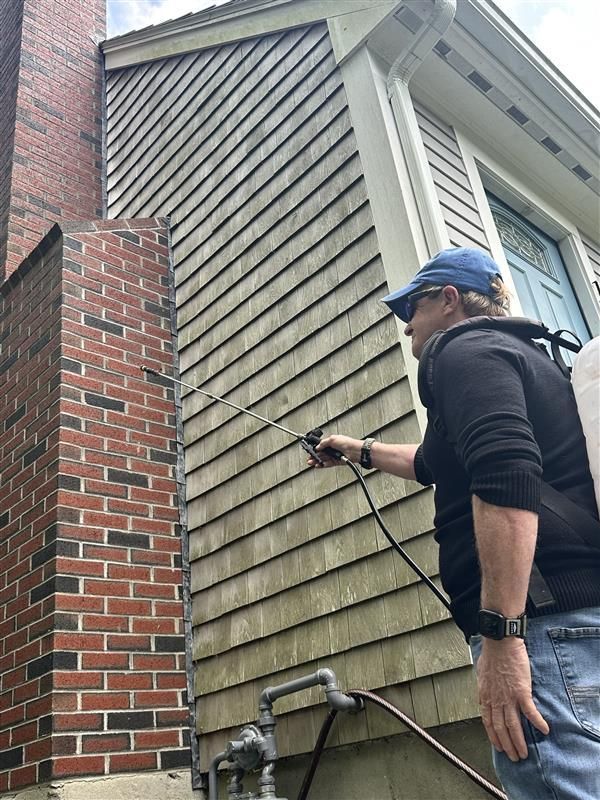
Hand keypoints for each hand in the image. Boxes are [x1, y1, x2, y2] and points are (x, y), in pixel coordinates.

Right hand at [306, 434, 362, 467]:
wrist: (355, 451)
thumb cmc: (347, 443)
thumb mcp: (332, 439)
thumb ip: (323, 443)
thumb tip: (317, 446)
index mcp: (332, 442)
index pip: (321, 446)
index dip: (315, 449)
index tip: (310, 452)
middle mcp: (333, 448)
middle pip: (321, 453)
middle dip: (314, 456)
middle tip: (309, 459)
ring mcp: (334, 455)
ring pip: (324, 459)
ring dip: (317, 461)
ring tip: (311, 463)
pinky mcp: (337, 462)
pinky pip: (328, 464)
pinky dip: (323, 464)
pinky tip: (318, 465)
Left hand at [476, 637, 548, 760]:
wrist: (500, 642)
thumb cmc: (492, 654)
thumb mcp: (481, 674)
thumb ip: (483, 688)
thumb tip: (482, 697)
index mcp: (485, 695)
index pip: (488, 721)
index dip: (493, 736)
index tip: (498, 746)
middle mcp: (496, 699)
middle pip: (500, 728)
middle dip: (507, 745)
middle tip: (514, 756)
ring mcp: (508, 696)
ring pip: (513, 725)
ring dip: (519, 741)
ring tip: (524, 752)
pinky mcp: (521, 691)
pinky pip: (530, 711)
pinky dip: (537, 722)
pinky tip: (544, 730)